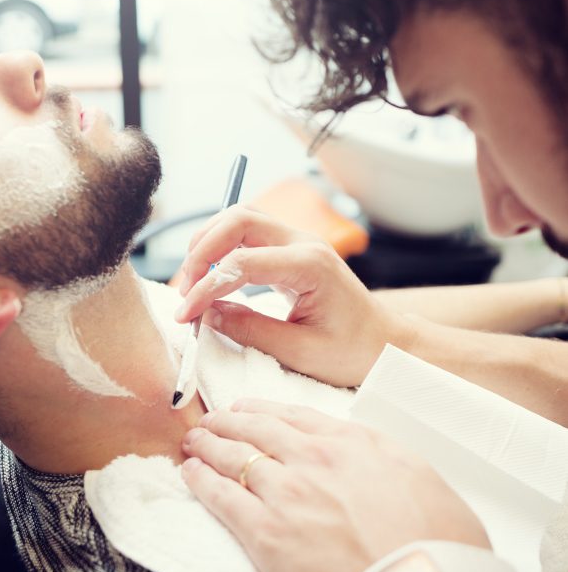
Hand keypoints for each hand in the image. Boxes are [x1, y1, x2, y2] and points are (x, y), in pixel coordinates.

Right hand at [175, 206, 411, 387]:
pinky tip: (211, 277)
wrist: (386, 343)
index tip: (185, 315)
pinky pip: (248, 234)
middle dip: (201, 251)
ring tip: (193, 284)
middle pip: (238, 219)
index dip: (205, 287)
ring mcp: (298, 241)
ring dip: (209, 244)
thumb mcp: (300, 352)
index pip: (241, 262)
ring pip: (240, 219)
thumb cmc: (353, 351)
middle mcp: (303, 243)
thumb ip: (251, 330)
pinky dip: (222, 248)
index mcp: (310, 266)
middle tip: (185, 292)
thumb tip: (207, 314)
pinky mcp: (291, 250)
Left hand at [182, 399, 488, 571]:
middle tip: (211, 420)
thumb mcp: (423, 479)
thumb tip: (376, 466)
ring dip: (209, 445)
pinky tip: (189, 473)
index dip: (266, 411)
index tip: (249, 409)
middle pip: (259, 430)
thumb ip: (388, 462)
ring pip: (235, 457)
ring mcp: (287, 492)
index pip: (298, 417)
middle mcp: (316, 458)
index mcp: (355, 442)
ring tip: (193, 441)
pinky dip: (201, 481)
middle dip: (229, 422)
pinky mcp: (266, 533)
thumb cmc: (440, 546)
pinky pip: (222, 498)